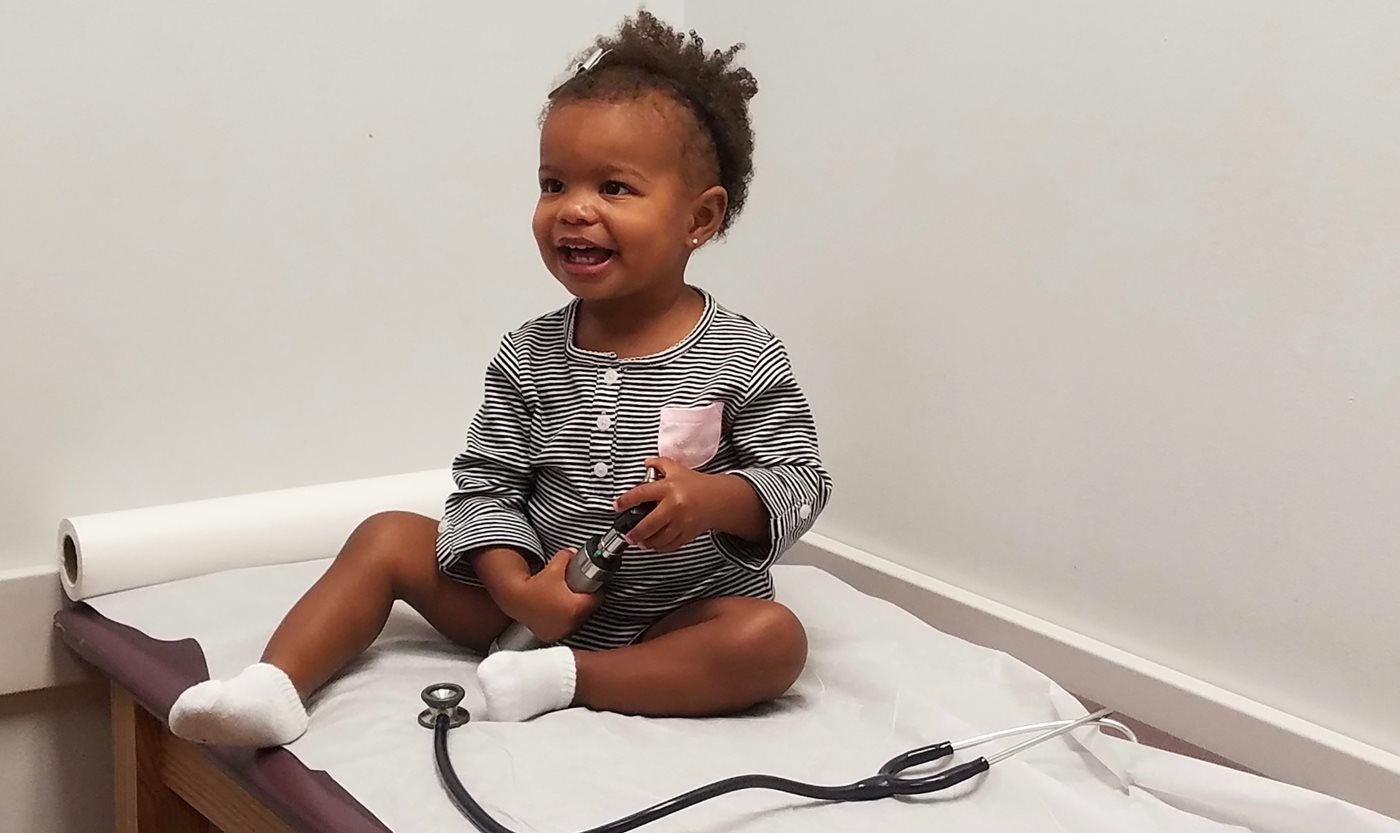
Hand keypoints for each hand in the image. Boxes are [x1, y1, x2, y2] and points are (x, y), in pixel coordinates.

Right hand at [509, 548, 600, 641]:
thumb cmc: (534, 586)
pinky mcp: (552, 636)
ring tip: (566, 600)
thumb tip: (574, 553)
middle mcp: (570, 623)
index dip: (595, 589)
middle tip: (578, 590)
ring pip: (577, 620)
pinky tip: (557, 611)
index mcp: (575, 608)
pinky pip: (565, 628)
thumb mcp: (554, 567)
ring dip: (575, 612)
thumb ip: (567, 557)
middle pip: (588, 610)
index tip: (590, 585)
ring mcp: (561, 632)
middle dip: (585, 600)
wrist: (515, 600)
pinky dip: (564, 621)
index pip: (597, 598)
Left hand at [613, 457, 731, 552]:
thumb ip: (660, 464)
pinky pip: (670, 545)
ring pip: (659, 539)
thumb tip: (646, 462)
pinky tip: (654, 545)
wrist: (719, 499)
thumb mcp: (678, 470)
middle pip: (648, 524)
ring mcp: (681, 522)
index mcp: (669, 488)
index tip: (617, 506)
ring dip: (646, 543)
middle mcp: (674, 506)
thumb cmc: (698, 485)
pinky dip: (660, 547)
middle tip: (628, 535)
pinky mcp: (687, 534)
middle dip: (634, 533)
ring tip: (639, 541)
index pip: (641, 494)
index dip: (626, 500)